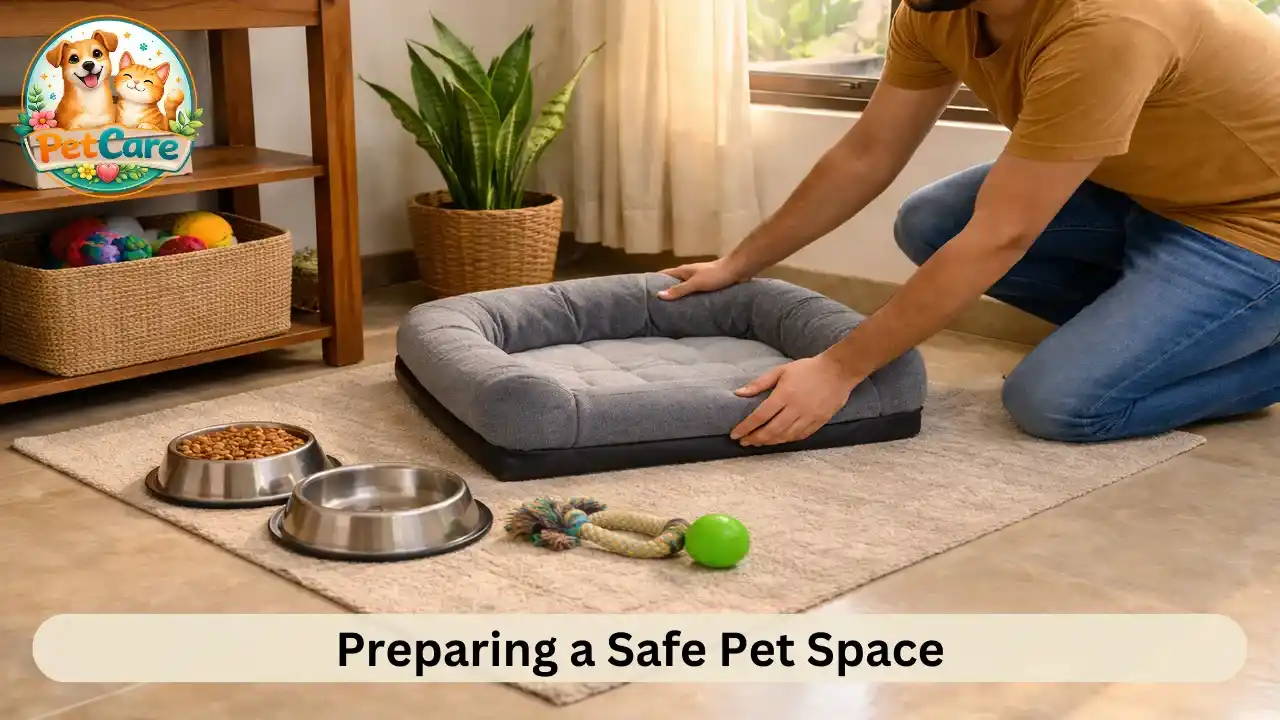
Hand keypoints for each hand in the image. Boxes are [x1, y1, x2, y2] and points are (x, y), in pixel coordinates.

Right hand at [657, 258, 746, 299]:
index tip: (644, 290)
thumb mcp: (695, 283)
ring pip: (683, 287)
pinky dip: (688, 298)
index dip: (653, 281)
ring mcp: (697, 278)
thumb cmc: (715, 275)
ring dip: (677, 295)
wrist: (736, 270)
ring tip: (669, 308)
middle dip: (664, 290)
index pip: (663, 274)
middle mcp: (688, 273)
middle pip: (672, 281)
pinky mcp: (706, 284)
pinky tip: (688, 306)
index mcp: (682, 271)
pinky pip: (693, 291)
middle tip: (654, 304)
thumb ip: (679, 290)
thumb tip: (659, 295)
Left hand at [730, 355, 861, 446]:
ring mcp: (809, 417)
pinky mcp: (819, 422)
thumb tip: (738, 393)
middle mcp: (796, 409)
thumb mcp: (781, 370)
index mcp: (784, 395)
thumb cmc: (807, 369)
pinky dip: (786, 440)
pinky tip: (777, 440)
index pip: (760, 416)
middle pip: (771, 431)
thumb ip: (759, 383)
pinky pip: (799, 436)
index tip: (734, 434)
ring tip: (757, 442)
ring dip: (769, 442)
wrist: (838, 371)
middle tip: (744, 442)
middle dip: (754, 439)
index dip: (745, 427)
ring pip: (785, 436)